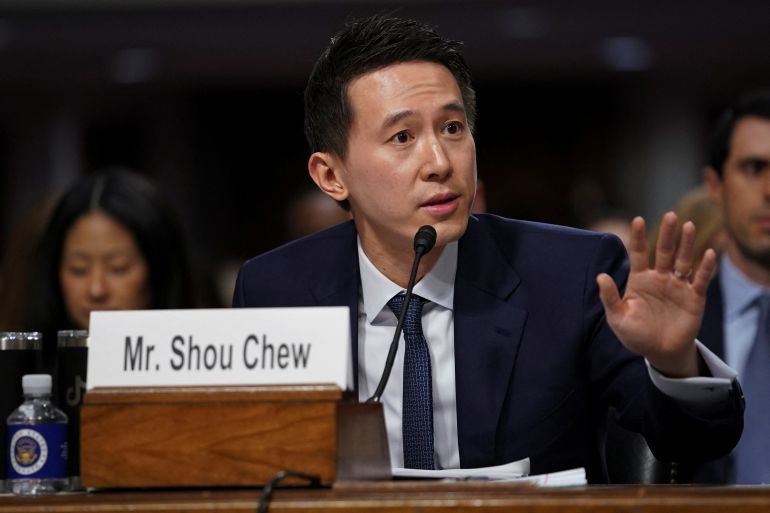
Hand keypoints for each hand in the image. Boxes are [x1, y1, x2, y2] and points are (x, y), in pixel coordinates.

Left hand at [596, 212, 716, 377]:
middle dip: (666, 233)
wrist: (660, 352)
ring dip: (686, 244)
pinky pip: (700, 279)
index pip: (638, 253)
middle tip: (670, 215)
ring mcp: (677, 286)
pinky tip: (709, 253)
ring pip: (682, 260)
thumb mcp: (617, 318)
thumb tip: (600, 276)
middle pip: (663, 251)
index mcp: (639, 279)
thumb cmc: (636, 335)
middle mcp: (659, 278)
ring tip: (688, 226)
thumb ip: (610, 297)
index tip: (637, 219)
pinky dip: (705, 267)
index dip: (638, 237)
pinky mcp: (694, 297)